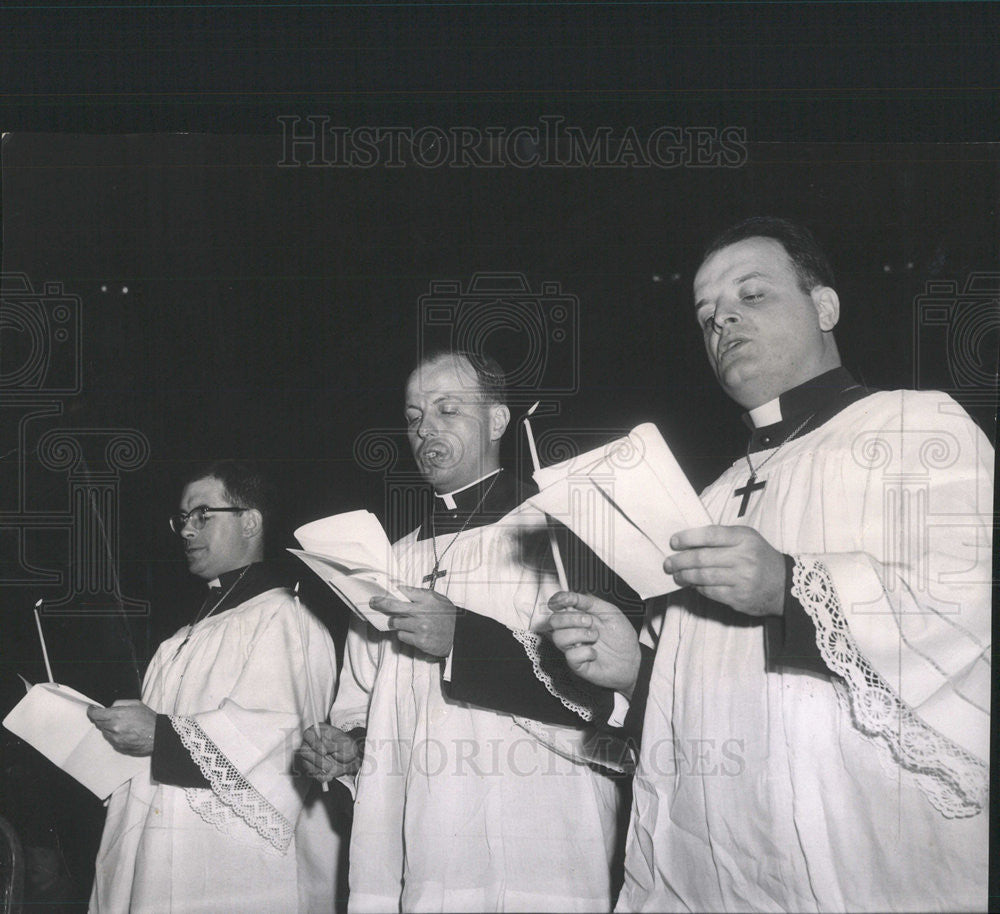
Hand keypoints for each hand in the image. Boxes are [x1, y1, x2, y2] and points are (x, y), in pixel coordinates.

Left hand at [87, 699, 156, 755]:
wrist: (158, 735)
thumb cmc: (149, 718)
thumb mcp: (136, 704)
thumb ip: (119, 703)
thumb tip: (109, 707)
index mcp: (118, 715)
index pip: (96, 714)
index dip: (92, 711)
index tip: (92, 709)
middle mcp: (114, 728)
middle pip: (98, 723)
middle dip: (102, 718)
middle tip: (110, 715)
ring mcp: (115, 739)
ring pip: (104, 731)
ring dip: (108, 727)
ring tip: (121, 724)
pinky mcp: (118, 747)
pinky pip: (110, 739)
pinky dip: (114, 735)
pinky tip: (124, 732)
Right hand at [297, 723, 362, 781]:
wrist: (350, 759)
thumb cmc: (347, 746)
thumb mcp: (345, 742)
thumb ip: (334, 743)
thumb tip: (324, 743)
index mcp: (318, 731)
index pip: (308, 735)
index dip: (314, 743)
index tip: (324, 752)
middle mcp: (310, 743)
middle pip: (305, 751)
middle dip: (318, 760)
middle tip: (329, 765)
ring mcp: (309, 755)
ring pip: (306, 763)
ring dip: (319, 769)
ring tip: (332, 770)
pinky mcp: (310, 766)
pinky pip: (311, 773)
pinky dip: (320, 776)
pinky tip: (329, 776)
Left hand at [372, 585, 458, 656]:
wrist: (459, 637)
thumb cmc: (448, 617)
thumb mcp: (440, 600)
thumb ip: (422, 595)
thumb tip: (402, 590)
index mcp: (428, 599)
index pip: (405, 591)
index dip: (393, 590)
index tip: (385, 589)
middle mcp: (422, 612)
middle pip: (393, 606)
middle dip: (380, 603)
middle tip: (373, 602)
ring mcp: (420, 627)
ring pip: (395, 623)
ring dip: (396, 622)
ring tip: (405, 622)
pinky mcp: (419, 641)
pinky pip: (401, 636)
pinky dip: (404, 634)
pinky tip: (413, 633)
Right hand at [544, 592, 640, 696]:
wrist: (631, 660)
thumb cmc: (621, 636)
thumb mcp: (610, 612)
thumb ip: (591, 602)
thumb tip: (572, 595)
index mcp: (579, 616)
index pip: (558, 605)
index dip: (557, 601)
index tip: (563, 600)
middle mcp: (572, 631)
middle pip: (554, 621)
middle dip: (571, 618)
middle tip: (589, 621)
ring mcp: (572, 647)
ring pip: (559, 638)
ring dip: (579, 635)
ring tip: (595, 637)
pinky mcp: (576, 664)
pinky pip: (570, 655)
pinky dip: (585, 652)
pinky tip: (595, 654)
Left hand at [662, 525, 785, 616]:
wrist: (784, 584)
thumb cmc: (759, 557)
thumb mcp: (746, 538)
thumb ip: (722, 537)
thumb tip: (689, 542)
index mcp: (744, 538)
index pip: (710, 535)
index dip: (688, 538)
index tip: (673, 542)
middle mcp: (743, 558)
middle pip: (702, 558)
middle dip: (680, 561)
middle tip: (668, 563)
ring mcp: (742, 579)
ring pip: (703, 577)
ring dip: (684, 576)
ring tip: (676, 575)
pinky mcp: (738, 597)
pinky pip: (710, 592)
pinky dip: (698, 588)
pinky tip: (693, 585)